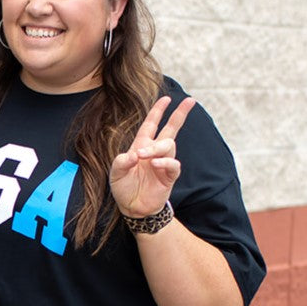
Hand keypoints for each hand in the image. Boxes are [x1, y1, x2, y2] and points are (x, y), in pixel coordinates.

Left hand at [109, 96, 193, 218]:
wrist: (132, 208)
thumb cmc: (123, 188)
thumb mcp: (116, 173)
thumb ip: (121, 162)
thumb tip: (134, 155)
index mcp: (141, 145)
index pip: (151, 124)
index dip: (158, 111)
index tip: (166, 98)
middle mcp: (155, 151)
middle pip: (171, 128)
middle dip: (180, 114)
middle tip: (191, 100)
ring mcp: (163, 163)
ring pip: (168, 145)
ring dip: (156, 148)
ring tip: (144, 156)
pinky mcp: (169, 176)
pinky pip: (173, 164)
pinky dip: (165, 162)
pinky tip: (155, 164)